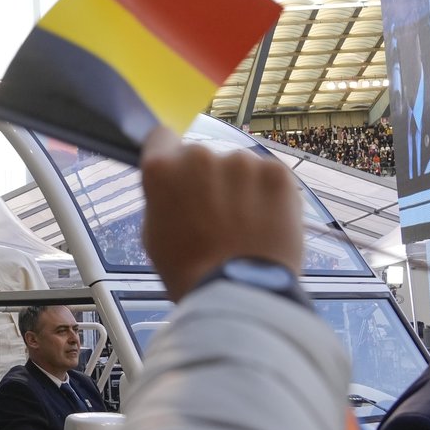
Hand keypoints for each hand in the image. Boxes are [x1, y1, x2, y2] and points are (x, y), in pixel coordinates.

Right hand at [140, 126, 302, 300]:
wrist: (238, 291)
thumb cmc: (187, 269)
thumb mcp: (152, 231)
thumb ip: (163, 198)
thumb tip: (178, 188)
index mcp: (161, 168)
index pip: (161, 137)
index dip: (169, 156)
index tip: (179, 174)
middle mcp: (200, 155)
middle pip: (202, 156)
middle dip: (206, 177)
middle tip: (214, 213)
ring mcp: (241, 161)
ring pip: (237, 166)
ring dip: (239, 185)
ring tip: (244, 223)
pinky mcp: (277, 173)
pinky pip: (267, 176)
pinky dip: (266, 193)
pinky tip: (264, 221)